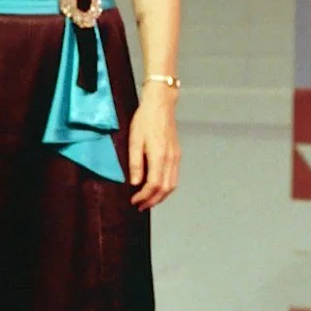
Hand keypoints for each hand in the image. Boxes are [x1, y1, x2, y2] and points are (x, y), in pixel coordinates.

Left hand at [128, 85, 179, 209]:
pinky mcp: (176, 154)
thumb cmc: (145, 119)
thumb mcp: (134, 140)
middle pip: (165, 189)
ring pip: (172, 185)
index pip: (153, 185)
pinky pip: (174, 176)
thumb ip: (135, 164)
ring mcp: (176, 157)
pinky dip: (166, 187)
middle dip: (153, 201)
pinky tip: (156, 187)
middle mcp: (171, 159)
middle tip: (140, 206)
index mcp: (159, 156)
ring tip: (148, 200)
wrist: (160, 104)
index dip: (144, 196)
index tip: (134, 201)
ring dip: (161, 196)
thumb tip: (135, 183)